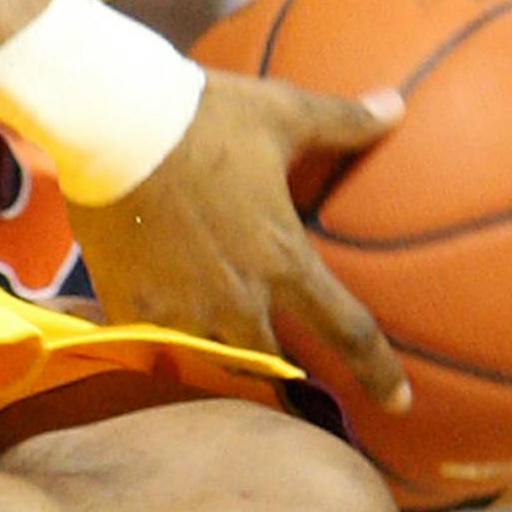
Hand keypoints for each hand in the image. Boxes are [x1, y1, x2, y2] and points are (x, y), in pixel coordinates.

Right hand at [69, 69, 411, 406]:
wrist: (113, 123)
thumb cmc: (206, 117)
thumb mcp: (284, 113)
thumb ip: (344, 123)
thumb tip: (397, 108)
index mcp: (284, 261)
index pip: (348, 332)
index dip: (378, 372)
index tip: (398, 403)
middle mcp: (237, 300)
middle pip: (273, 365)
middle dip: (283, 371)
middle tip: (285, 367)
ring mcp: (181, 310)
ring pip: (212, 361)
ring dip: (224, 356)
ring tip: (223, 348)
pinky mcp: (130, 307)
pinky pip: (154, 343)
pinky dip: (164, 339)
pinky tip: (160, 327)